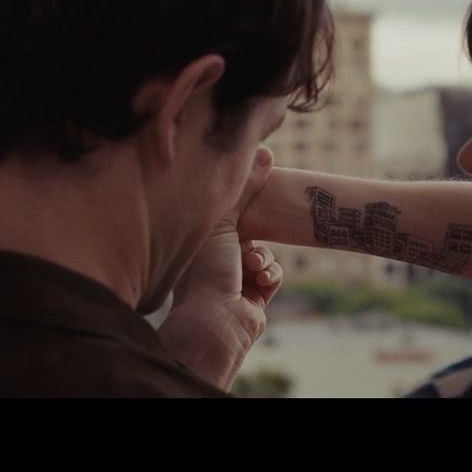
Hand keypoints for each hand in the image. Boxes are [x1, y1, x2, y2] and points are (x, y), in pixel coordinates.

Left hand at [158, 147, 282, 389]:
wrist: (215, 320)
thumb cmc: (208, 269)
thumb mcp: (223, 219)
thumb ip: (246, 187)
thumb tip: (268, 152)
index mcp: (198, 240)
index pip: (226, 211)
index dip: (244, 198)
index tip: (261, 182)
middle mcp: (214, 259)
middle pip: (248, 231)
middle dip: (258, 229)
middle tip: (269, 217)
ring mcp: (234, 279)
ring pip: (264, 254)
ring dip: (264, 257)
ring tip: (252, 265)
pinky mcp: (254, 297)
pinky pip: (273, 274)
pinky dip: (271, 275)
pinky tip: (261, 280)